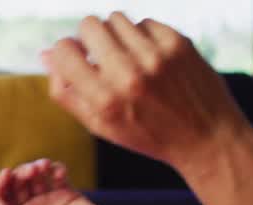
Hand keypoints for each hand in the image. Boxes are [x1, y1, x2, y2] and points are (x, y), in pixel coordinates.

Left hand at [0, 159, 137, 204]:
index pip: (3, 198)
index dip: (1, 183)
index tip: (7, 173)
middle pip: (18, 184)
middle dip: (20, 173)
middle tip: (31, 171)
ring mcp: (50, 201)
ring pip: (36, 177)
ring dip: (36, 167)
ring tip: (43, 166)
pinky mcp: (68, 194)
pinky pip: (57, 175)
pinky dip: (55, 168)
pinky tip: (58, 171)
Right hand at [41, 13, 252, 175]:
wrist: (206, 137)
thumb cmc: (147, 134)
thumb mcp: (101, 126)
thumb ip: (67, 93)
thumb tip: (46, 55)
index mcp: (104, 101)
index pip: (65, 51)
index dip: (64, 50)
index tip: (74, 57)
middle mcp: (128, 75)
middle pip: (89, 25)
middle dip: (89, 36)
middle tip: (99, 52)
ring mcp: (156, 56)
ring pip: (117, 18)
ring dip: (116, 33)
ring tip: (126, 54)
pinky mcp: (178, 43)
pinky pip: (145, 23)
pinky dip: (143, 36)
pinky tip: (151, 57)